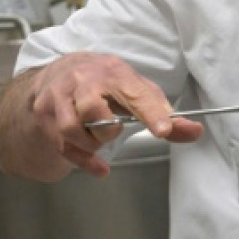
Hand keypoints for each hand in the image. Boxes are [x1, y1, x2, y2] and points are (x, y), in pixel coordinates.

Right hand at [11, 52, 203, 178]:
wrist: (57, 72)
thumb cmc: (104, 83)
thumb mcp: (136, 90)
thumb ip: (164, 112)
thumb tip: (194, 131)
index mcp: (114, 71)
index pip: (135, 93)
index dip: (151, 112)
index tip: (164, 131)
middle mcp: (82, 80)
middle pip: (93, 110)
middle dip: (108, 130)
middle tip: (113, 130)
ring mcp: (58, 97)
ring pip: (72, 129)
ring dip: (92, 143)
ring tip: (99, 138)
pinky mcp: (44, 115)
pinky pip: (63, 146)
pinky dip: (84, 161)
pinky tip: (99, 167)